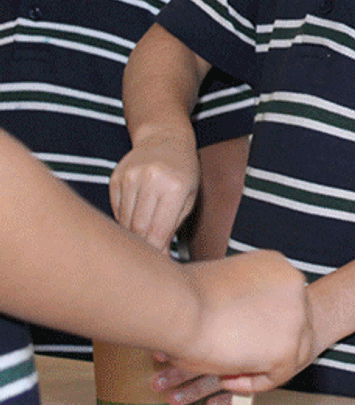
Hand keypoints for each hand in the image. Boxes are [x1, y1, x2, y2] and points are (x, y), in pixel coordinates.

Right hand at [110, 131, 198, 250]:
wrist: (164, 139)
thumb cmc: (183, 171)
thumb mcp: (189, 196)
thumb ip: (173, 226)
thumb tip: (161, 256)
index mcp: (175, 186)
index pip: (159, 231)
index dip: (156, 252)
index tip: (158, 265)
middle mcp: (151, 180)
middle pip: (139, 228)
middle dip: (143, 247)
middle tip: (147, 260)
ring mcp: (131, 177)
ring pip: (125, 221)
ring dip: (131, 235)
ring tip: (140, 242)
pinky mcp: (116, 178)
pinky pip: (116, 209)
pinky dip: (124, 219)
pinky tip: (133, 219)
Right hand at [159, 250, 319, 404]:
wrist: (178, 307)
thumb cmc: (186, 295)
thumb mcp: (225, 281)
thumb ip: (240, 295)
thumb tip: (233, 310)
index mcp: (277, 266)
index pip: (280, 303)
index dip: (259, 325)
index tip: (234, 336)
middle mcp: (294, 286)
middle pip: (289, 324)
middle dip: (263, 344)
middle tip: (233, 357)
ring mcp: (296, 317)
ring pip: (290, 350)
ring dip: (260, 365)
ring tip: (226, 370)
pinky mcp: (288, 348)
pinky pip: (279, 373)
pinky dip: (255, 381)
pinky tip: (228, 378)